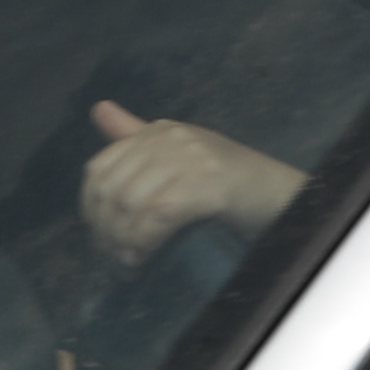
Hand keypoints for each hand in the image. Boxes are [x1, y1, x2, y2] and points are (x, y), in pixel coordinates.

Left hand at [82, 102, 305, 263]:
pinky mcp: (209, 184)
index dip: (91, 207)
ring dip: (123, 239)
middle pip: (112, 188)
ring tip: (130, 258)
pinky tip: (145, 254)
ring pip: (131, 203)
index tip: (101, 236)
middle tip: (115, 254)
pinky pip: (158, 215)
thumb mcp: (179, 155)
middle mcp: (171, 138)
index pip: (100, 167)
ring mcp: (192, 158)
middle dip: (105, 229)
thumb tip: (98, 110)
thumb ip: (136, 137)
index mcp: (159, 131)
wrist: (278, 194)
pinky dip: (145, 240)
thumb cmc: (228, 183)